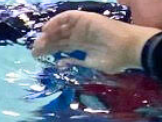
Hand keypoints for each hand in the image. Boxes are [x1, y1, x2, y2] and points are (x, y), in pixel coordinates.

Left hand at [30, 12, 157, 73]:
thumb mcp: (91, 64)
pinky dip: (56, 21)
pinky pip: (68, 17)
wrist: (129, 49)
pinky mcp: (86, 19)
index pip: (62, 46)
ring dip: (48, 34)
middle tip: (33, 51)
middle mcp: (81, 35)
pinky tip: (46, 30)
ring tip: (38, 42)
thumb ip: (76, 63)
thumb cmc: (115, 59)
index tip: (37, 56)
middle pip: (59, 38)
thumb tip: (60, 63)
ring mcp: (83, 27)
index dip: (49, 50)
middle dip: (45, 43)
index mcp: (82, 46)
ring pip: (61, 28)